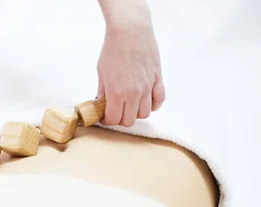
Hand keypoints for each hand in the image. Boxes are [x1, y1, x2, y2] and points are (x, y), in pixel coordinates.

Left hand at [97, 11, 165, 126]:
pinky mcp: (158, 79)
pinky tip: (146, 99)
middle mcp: (133, 93)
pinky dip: (153, 104)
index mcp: (116, 92)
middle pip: (130, 121)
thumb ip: (102, 91)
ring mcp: (147, 87)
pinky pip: (159, 100)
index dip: (107, 120)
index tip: (105, 116)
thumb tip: (101, 103)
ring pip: (145, 114)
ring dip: (136, 112)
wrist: (130, 31)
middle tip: (116, 110)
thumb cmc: (113, 49)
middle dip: (121, 118)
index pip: (114, 119)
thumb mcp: (101, 72)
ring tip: (130, 104)